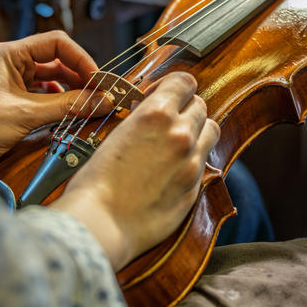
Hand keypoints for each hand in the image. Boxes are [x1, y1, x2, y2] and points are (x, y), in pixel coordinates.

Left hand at [0, 31, 111, 164]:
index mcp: (9, 54)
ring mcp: (10, 80)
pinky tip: (66, 113)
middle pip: (56, 60)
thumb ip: (68, 106)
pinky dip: (57, 102)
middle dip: (78, 77)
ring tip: (86, 105)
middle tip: (98, 95)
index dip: (80, 59)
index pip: (56, 44)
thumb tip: (103, 102)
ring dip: (69, 91)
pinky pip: (42, 94)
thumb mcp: (27, 114)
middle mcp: (10, 62)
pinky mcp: (11, 98)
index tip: (97, 80)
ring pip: (50, 78)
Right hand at [51, 72, 219, 270]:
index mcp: (156, 114)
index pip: (185, 82)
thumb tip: (150, 110)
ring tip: (175, 142)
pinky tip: (172, 169)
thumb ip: (141, 118)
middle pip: (199, 105)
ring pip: (210, 131)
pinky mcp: (195, 188)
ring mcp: (192, 162)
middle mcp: (181, 133)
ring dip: (197, 130)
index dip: (173, 85)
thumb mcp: (114, 134)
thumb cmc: (95, 181)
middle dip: (183, 108)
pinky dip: (193, 159)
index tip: (161, 95)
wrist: (101, 224)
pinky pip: (204, 162)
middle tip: (165, 121)